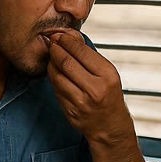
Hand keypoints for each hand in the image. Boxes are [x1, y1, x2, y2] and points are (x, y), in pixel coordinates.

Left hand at [44, 31, 134, 145]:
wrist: (110, 126)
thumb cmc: (109, 96)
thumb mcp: (108, 74)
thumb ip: (90, 57)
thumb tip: (70, 36)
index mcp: (107, 76)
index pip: (81, 52)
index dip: (67, 41)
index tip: (60, 35)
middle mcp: (95, 89)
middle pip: (66, 63)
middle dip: (56, 49)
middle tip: (52, 42)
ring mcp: (81, 102)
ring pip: (57, 76)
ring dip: (51, 63)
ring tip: (52, 56)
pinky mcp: (70, 111)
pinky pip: (56, 89)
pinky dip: (53, 77)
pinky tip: (54, 71)